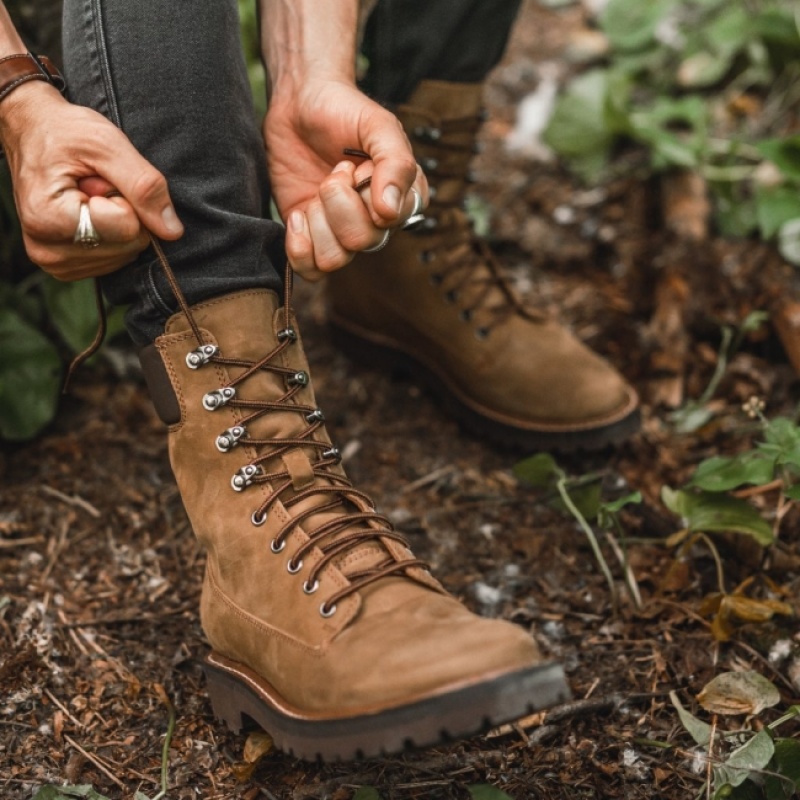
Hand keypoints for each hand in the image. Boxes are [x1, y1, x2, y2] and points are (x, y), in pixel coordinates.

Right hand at [0, 82, 182, 280]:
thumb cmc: (65, 132)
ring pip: (125, 254)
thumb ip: (143, 186)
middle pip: (128, 244)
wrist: (32, 133)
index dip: (125, 198)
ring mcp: (55, 262)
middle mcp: (47, 249)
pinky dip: (111, 236)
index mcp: (49, 218)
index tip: (99, 178)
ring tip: (88, 195)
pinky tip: (88, 212)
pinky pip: (115, 260)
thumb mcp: (107, 144)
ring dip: (118, 223)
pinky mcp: (66, 267)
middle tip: (94, 185)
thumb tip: (172, 230)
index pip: (127, 227)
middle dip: (124, 211)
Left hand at [264, 79, 426, 280]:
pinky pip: (310, 271)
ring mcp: (340, 233)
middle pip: (363, 242)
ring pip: (335, 260)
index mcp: (401, 199)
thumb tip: (389, 212)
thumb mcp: (378, 126)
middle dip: (339, 203)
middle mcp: (374, 222)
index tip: (356, 164)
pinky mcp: (310, 239)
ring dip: (318, 223)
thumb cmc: (344, 111)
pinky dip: (299, 247)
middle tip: (333, 173)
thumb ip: (395, 163)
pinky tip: (297, 215)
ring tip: (315, 194)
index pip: (392, 221)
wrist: (299, 102)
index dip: (368, 195)